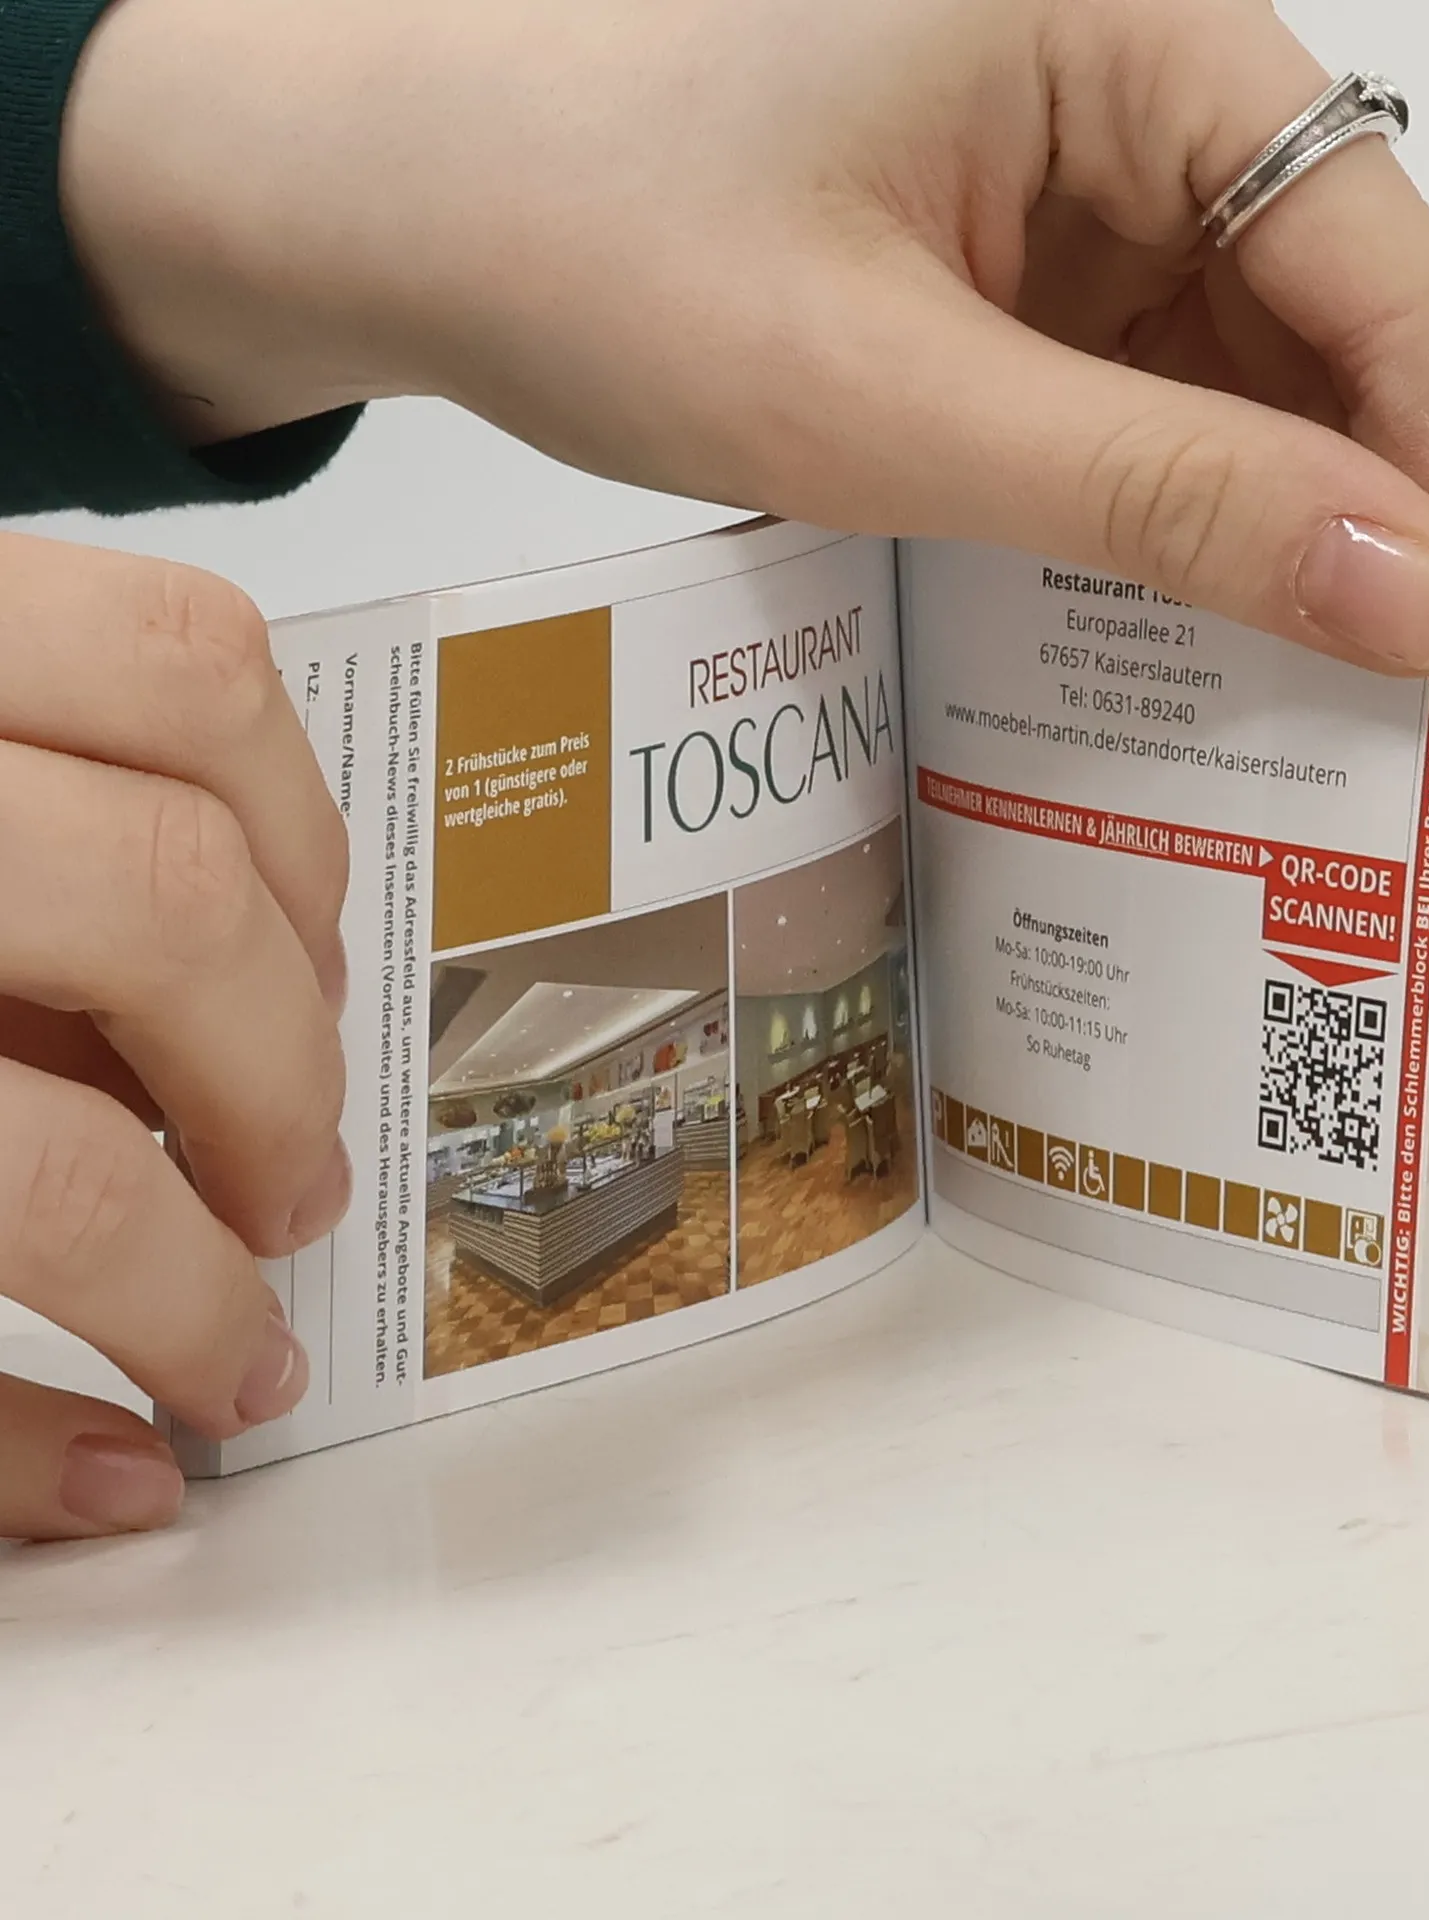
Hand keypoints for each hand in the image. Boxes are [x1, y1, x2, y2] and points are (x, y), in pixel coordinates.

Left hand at [0, 535, 347, 1540]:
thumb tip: (119, 1473)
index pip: (43, 1174)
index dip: (181, 1302)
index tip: (231, 1368)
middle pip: (164, 907)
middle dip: (276, 1088)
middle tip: (284, 1196)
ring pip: (199, 695)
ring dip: (303, 890)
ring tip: (292, 1014)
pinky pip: (156, 623)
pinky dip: (247, 757)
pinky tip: (231, 873)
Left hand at [64, 0, 1428, 674]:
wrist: (411, 208)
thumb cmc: (603, 241)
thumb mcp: (892, 394)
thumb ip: (1159, 493)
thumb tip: (1414, 598)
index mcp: (1140, 39)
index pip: (1387, 259)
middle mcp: (1138, 102)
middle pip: (1337, 328)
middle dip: (1368, 525)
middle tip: (1395, 729)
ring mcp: (1078, 199)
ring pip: (1249, 385)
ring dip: (1268, 544)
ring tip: (1291, 720)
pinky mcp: (1017, 283)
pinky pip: (1145, 409)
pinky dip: (1163, 528)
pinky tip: (1162, 642)